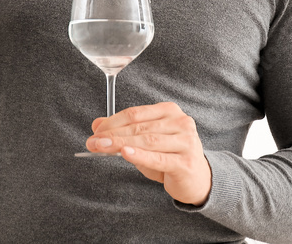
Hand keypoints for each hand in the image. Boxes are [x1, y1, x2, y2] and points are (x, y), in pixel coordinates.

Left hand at [87, 102, 212, 206]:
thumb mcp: (145, 142)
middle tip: (93, 141)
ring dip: (120, 144)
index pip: (136, 114)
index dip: (113, 122)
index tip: (96, 131)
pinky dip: (139, 155)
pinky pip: (158, 158)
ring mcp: (186, 141)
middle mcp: (180, 122)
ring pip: (147, 141)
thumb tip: (97, 124)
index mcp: (169, 111)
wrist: (198, 179)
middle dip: (113, 134)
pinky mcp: (186, 162)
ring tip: (102, 147)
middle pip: (139, 127)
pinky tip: (125, 153)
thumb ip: (123, 131)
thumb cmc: (169, 157)